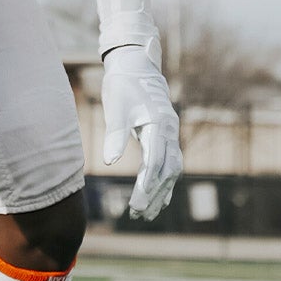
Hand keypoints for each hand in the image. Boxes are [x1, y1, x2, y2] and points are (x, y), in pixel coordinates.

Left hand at [100, 45, 182, 220]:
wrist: (136, 66)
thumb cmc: (123, 86)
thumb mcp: (115, 107)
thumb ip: (114, 134)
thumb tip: (109, 162)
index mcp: (159, 123)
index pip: (156, 160)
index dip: (148, 182)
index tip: (138, 202)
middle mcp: (170, 130)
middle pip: (167, 169)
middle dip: (154, 193)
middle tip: (138, 214)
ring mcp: (171, 134)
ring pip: (172, 169)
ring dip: (161, 192)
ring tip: (147, 214)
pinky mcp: (166, 136)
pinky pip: (171, 164)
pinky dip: (165, 183)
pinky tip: (159, 200)